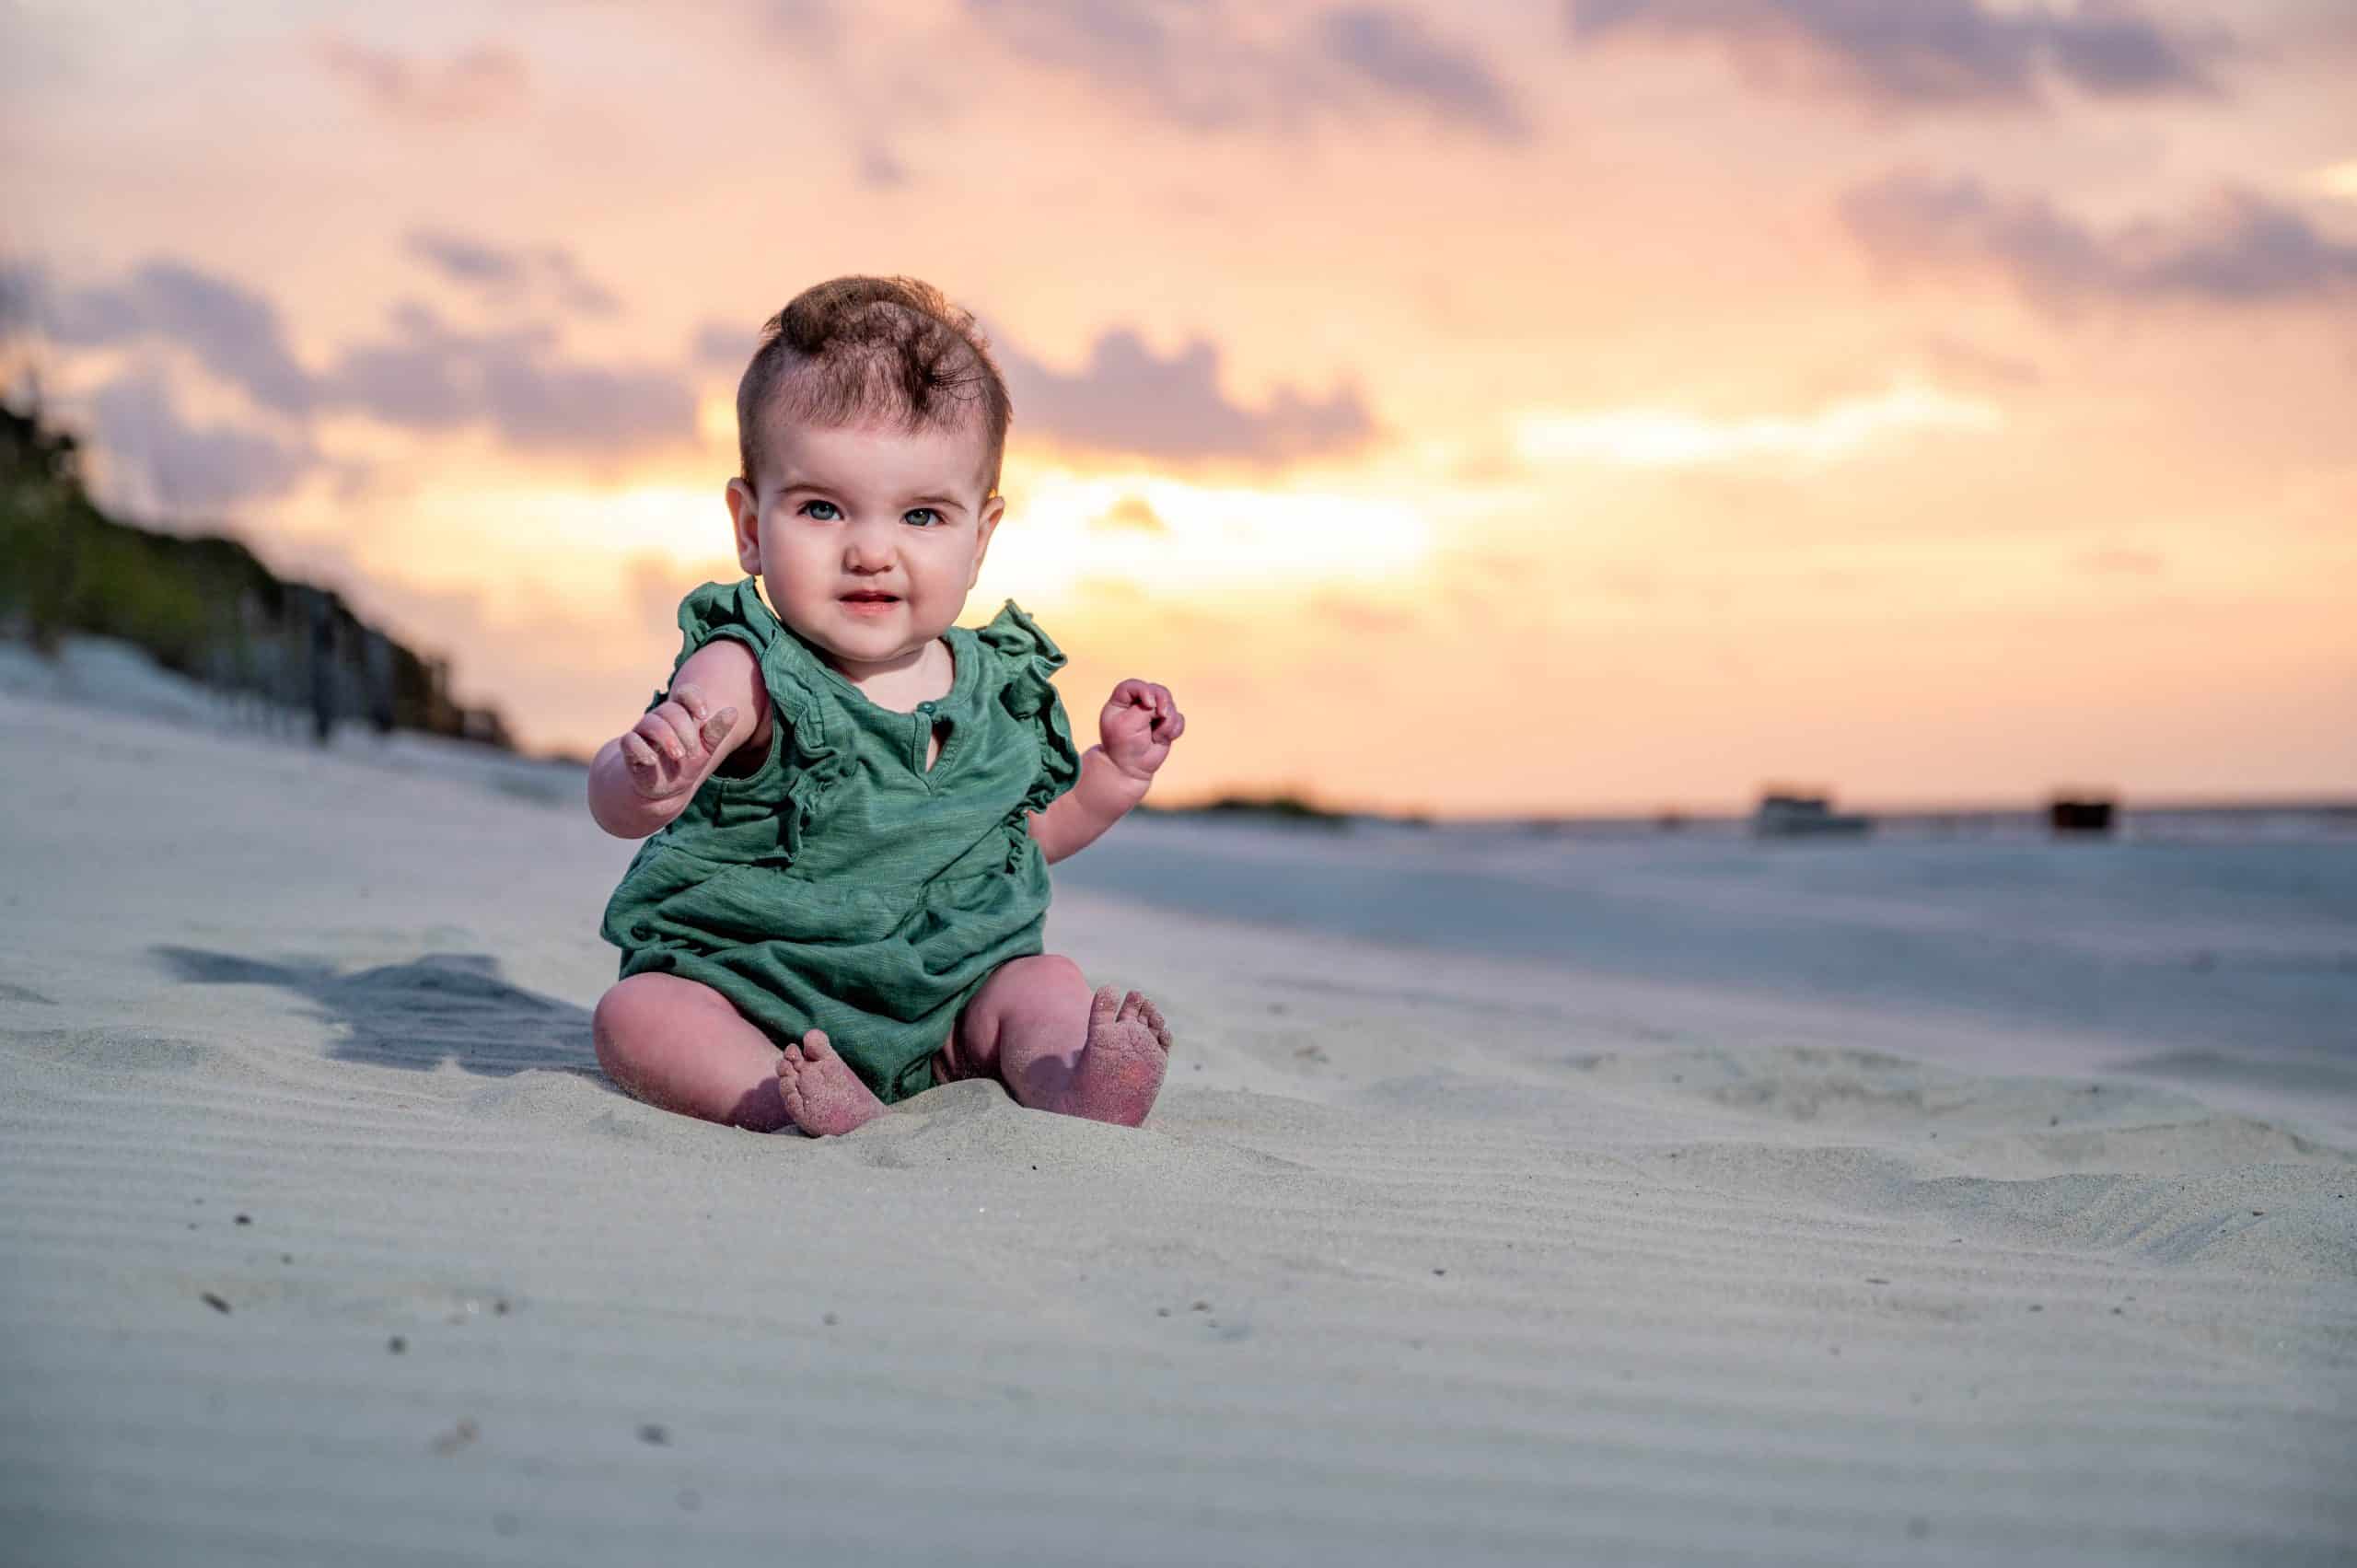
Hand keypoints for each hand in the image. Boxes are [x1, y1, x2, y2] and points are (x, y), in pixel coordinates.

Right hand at [617, 682, 737, 800]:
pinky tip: (652, 760)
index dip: (693, 698)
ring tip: (679, 755)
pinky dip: (641, 749)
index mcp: (681, 715)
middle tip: (693, 751)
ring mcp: (643, 732)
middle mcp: (660, 719)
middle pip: (670, 711)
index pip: (685, 694)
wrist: (663, 788)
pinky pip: (630, 741)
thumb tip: (733, 711)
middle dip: (684, 730)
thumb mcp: (705, 750)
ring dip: (666, 738)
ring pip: (650, 722)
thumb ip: (716, 732)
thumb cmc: (685, 764)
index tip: (703, 714)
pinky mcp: (630, 748)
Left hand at [1099, 679, 1183, 781]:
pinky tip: (1163, 738)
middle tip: (1162, 714)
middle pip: (1157, 690)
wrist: (1129, 768)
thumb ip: (1147, 709)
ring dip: (1167, 720)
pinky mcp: (1166, 725)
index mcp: (1122, 700)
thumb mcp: (1128, 723)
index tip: (1148, 704)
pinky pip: (1178, 720)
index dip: (1144, 690)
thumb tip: (1165, 708)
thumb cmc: (1123, 744)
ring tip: (1157, 735)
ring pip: (1171, 705)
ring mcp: (1153, 714)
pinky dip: (1174, 729)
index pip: (1134, 685)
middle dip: (1163, 701)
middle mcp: (1138, 704)